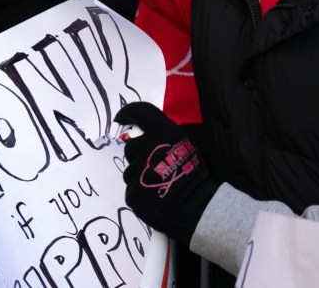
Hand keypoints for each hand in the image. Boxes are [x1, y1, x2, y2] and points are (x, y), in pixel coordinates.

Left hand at [114, 102, 218, 241]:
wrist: (197, 206)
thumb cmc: (194, 175)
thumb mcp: (185, 144)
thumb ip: (163, 136)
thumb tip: (146, 134)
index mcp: (165, 132)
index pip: (141, 112)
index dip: (128, 113)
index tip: (121, 118)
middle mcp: (149, 148)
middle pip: (131, 147)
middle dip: (138, 155)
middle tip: (154, 166)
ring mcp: (139, 171)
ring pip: (130, 170)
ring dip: (139, 175)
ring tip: (157, 183)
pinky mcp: (133, 192)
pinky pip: (131, 187)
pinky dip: (140, 191)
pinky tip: (154, 195)